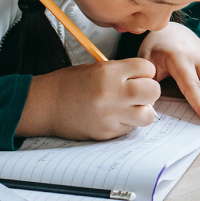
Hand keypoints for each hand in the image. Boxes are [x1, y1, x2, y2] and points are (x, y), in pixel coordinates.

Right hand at [17, 58, 159, 138]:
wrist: (46, 105)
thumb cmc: (71, 84)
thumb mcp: (98, 68)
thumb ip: (124, 72)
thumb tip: (147, 79)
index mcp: (110, 72)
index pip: (148, 68)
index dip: (145, 72)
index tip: (138, 75)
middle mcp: (113, 93)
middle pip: (153, 91)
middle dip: (150, 91)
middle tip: (139, 92)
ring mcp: (110, 115)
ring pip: (148, 115)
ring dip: (143, 111)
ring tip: (130, 107)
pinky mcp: (106, 132)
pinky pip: (130, 128)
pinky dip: (127, 123)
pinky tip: (114, 117)